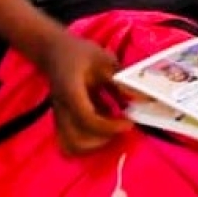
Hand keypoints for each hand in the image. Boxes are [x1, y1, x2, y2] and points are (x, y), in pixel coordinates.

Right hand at [42, 32, 132, 153]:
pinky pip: (70, 140)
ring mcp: (59, 117)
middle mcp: (62, 110)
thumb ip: (120, 82)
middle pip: (76, 141)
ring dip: (93, 143)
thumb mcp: (104, 61)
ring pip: (70, 145)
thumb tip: (142, 99)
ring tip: (111, 127)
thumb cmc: (79, 53)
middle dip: (101, 140)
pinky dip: (87, 139)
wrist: (55, 51)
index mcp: (72, 93)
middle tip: (119, 127)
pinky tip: (102, 121)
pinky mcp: (62, 120)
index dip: (110, 126)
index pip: (88, 119)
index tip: (128, 123)